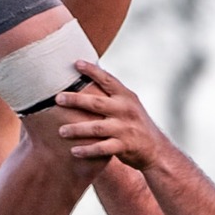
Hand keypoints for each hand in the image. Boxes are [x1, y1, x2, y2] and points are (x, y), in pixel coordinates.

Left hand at [56, 59, 170, 169]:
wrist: (156, 148)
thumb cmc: (135, 123)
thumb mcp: (129, 104)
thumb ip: (112, 94)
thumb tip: (90, 75)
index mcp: (126, 97)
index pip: (108, 80)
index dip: (92, 71)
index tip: (76, 63)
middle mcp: (125, 110)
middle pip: (97, 103)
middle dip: (76, 100)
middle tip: (58, 99)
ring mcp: (125, 128)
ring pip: (97, 128)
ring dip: (77, 129)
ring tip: (61, 131)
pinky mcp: (124, 146)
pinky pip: (102, 148)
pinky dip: (87, 150)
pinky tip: (73, 151)